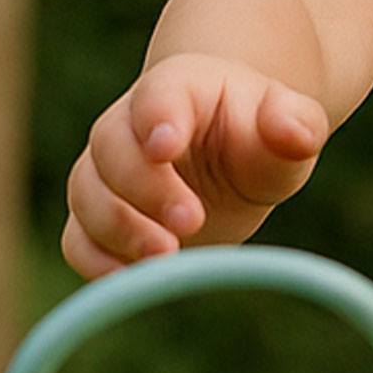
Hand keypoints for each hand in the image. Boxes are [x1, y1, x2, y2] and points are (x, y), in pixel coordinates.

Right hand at [61, 53, 328, 277]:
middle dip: (145, 188)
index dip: (157, 118)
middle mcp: (128, 127)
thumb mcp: (289, 126)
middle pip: (112, 149)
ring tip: (166, 256)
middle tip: (192, 220)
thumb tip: (294, 131)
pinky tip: (130, 282)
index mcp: (177, 91)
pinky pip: (77, 240)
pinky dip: (96, 263)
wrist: (229, 157)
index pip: (158, 96)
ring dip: (119, 229)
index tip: (167, 147)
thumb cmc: (258, 139)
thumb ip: (295, 124)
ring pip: (87, 195)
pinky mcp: (102, 219)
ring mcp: (107, 174)